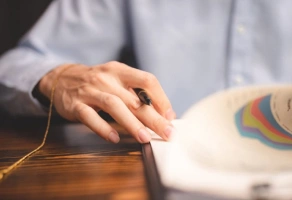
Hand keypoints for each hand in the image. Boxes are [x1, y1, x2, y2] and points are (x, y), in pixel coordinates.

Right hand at [39, 61, 175, 142]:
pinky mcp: (75, 105)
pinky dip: (103, 128)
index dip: (161, 98)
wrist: (61, 78)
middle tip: (167, 132)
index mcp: (120, 71)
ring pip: (114, 106)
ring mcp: (89, 91)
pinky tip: (114, 138)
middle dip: (153, 117)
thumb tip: (163, 114)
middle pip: (134, 98)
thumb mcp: (117, 80)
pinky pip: (90, 117)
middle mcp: (106, 78)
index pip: (147, 80)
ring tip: (145, 138)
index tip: (169, 116)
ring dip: (131, 123)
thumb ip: (137, 94)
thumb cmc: (97, 83)